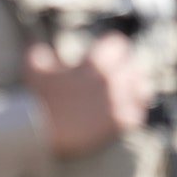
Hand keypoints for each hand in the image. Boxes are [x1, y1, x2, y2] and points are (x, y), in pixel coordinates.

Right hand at [24, 32, 152, 157]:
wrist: (40, 131)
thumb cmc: (38, 98)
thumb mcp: (34, 69)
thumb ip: (41, 53)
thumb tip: (40, 46)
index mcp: (93, 64)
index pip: (117, 45)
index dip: (112, 48)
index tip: (107, 54)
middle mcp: (110, 80)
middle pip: (134, 66)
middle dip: (125, 69)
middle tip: (118, 75)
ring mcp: (117, 102)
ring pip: (143, 88)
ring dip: (136, 89)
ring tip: (130, 94)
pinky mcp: (120, 123)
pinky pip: (139, 113)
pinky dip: (134, 112)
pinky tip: (127, 114)